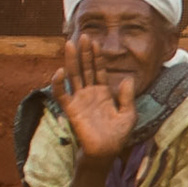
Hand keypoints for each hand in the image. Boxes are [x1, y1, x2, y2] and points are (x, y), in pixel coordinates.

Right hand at [51, 36, 137, 163]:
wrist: (107, 151)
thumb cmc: (118, 135)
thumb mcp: (128, 114)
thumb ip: (126, 96)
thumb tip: (127, 79)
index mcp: (103, 92)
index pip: (99, 70)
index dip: (97, 56)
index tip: (96, 41)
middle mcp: (89, 93)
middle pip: (85, 68)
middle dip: (84, 52)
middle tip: (83, 36)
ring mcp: (79, 99)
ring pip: (73, 76)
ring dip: (71, 60)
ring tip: (69, 44)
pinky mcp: (71, 109)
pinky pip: (61, 94)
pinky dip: (59, 83)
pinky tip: (60, 71)